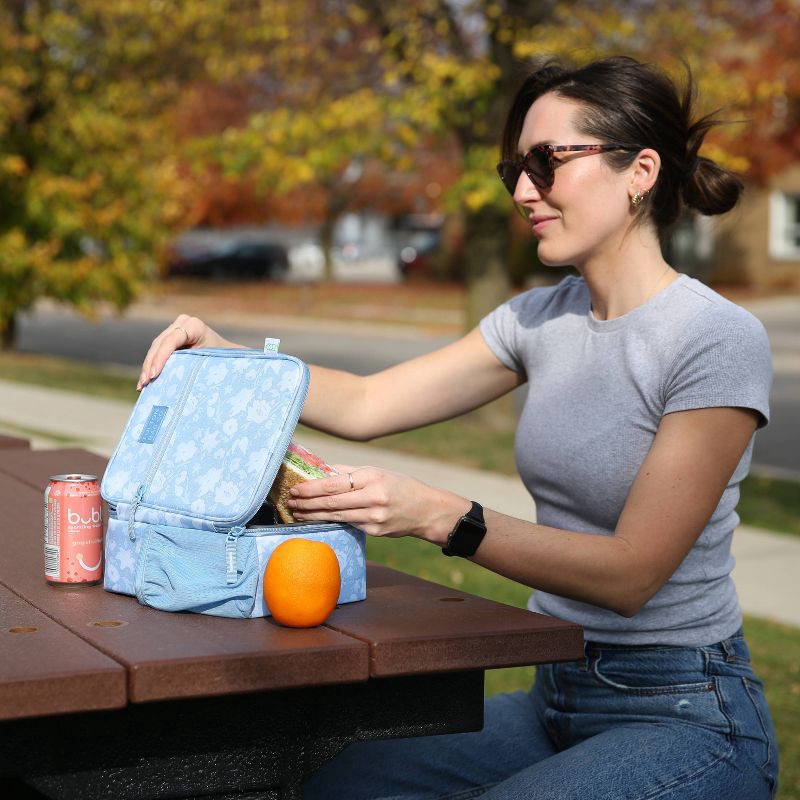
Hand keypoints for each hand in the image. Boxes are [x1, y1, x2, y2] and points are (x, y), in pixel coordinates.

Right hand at [138, 314, 225, 389]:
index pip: (171, 341)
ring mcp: (175, 327)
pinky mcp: (170, 336)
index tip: (154, 375)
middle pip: (160, 344)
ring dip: (148, 366)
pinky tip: (145, 380)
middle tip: (145, 383)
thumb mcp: (208, 361)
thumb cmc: (223, 359)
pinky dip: (151, 365)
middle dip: (151, 364)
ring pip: (155, 348)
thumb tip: (169, 381)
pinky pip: (157, 350)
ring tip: (142, 385)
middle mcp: (182, 322)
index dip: (160, 358)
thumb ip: (189, 365)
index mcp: (194, 325)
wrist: (227, 354)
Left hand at [287, 464, 469, 542]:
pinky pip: (348, 524)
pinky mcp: (375, 531)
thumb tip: (321, 471)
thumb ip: (349, 473)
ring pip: (336, 517)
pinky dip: (330, 522)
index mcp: (372, 478)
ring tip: (297, 513)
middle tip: (290, 502)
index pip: (334, 484)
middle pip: (331, 503)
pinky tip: (318, 520)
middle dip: (307, 503)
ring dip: (313, 516)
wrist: (426, 510)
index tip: (295, 489)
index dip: (311, 488)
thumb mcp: (377, 472)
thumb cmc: (399, 486)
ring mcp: (374, 517)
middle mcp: (373, 498)